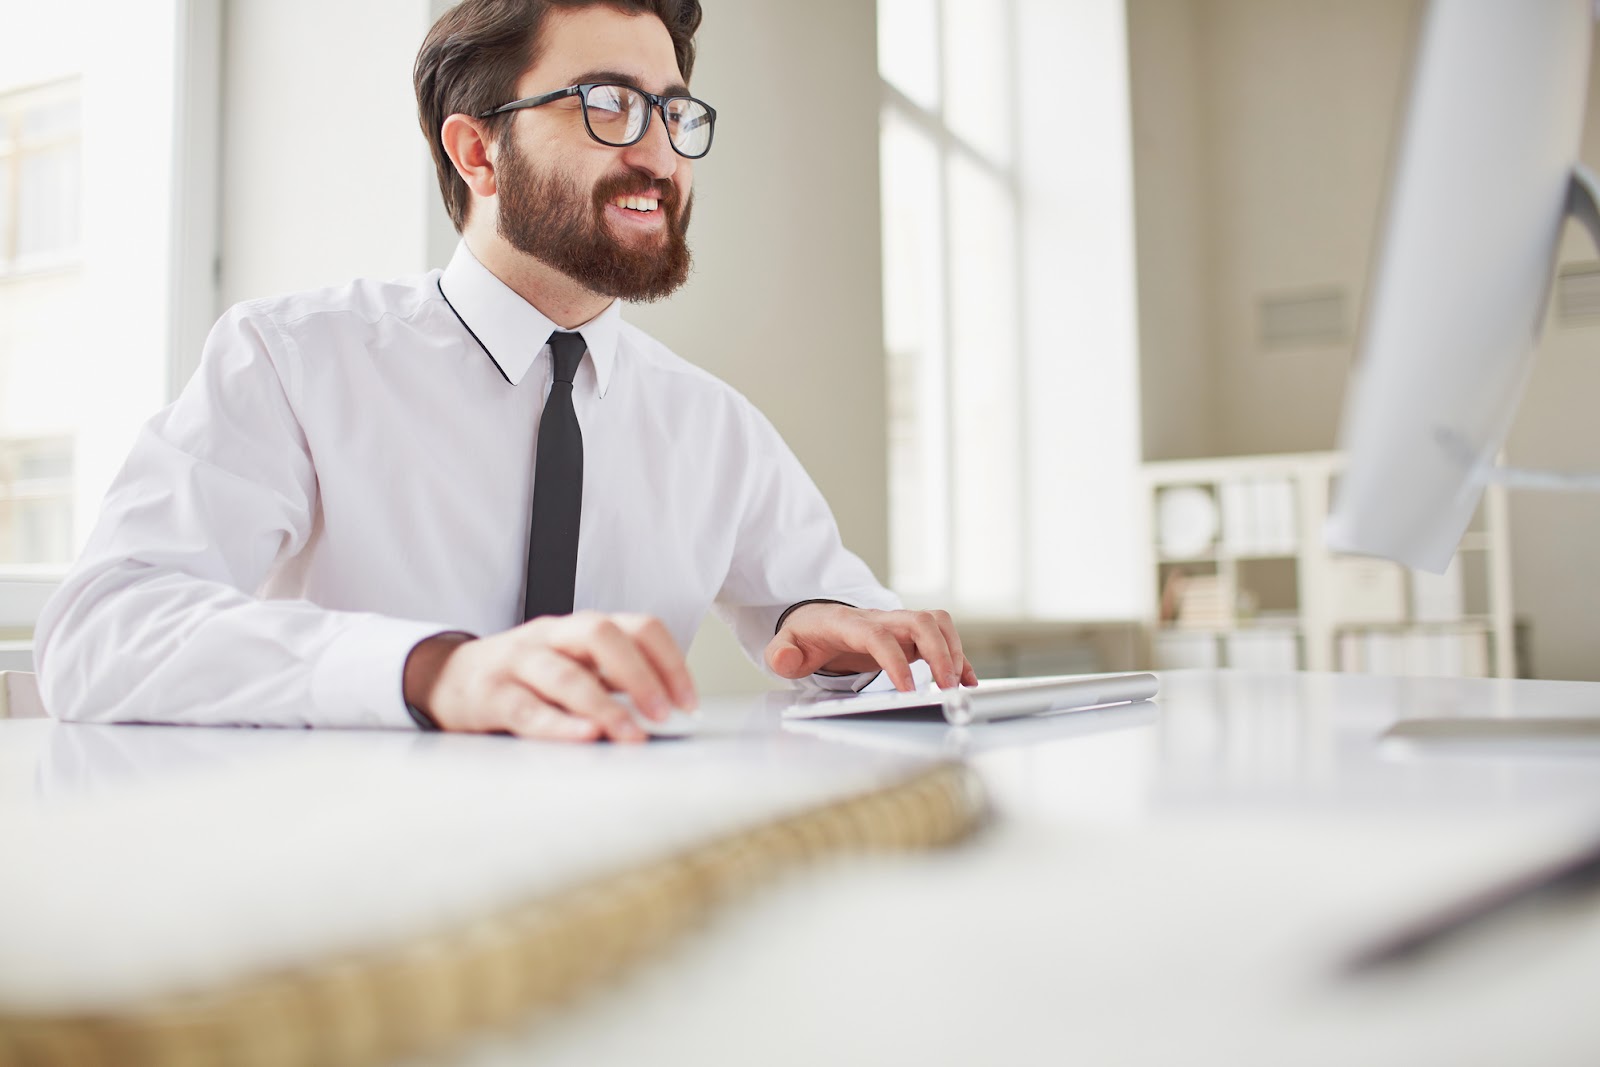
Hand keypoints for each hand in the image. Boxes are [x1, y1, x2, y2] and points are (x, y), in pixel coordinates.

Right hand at [403, 612, 697, 742]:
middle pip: (601, 635)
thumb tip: (670, 713)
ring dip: (605, 706)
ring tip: (631, 735)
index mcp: (581, 629)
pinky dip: (560, 725)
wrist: (448, 679)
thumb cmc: (527, 678)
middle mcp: (553, 637)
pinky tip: (585, 738)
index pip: (638, 627)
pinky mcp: (491, 695)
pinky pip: (527, 709)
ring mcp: (519, 662)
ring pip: (564, 675)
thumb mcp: (575, 667)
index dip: (670, 662)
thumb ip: (616, 683)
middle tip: (664, 713)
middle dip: (640, 673)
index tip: (689, 703)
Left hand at [764, 603, 977, 691]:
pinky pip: (941, 638)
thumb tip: (784, 660)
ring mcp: (897, 625)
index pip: (878, 636)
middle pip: (920, 621)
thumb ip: (782, 653)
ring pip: (936, 623)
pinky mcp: (909, 636)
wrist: (816, 619)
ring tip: (956, 685)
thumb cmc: (807, 634)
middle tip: (946, 686)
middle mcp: (880, 619)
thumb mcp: (786, 644)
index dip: (895, 661)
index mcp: (850, 624)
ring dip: (952, 650)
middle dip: (939, 651)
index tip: (907, 691)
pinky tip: (966, 681)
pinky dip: (958, 658)